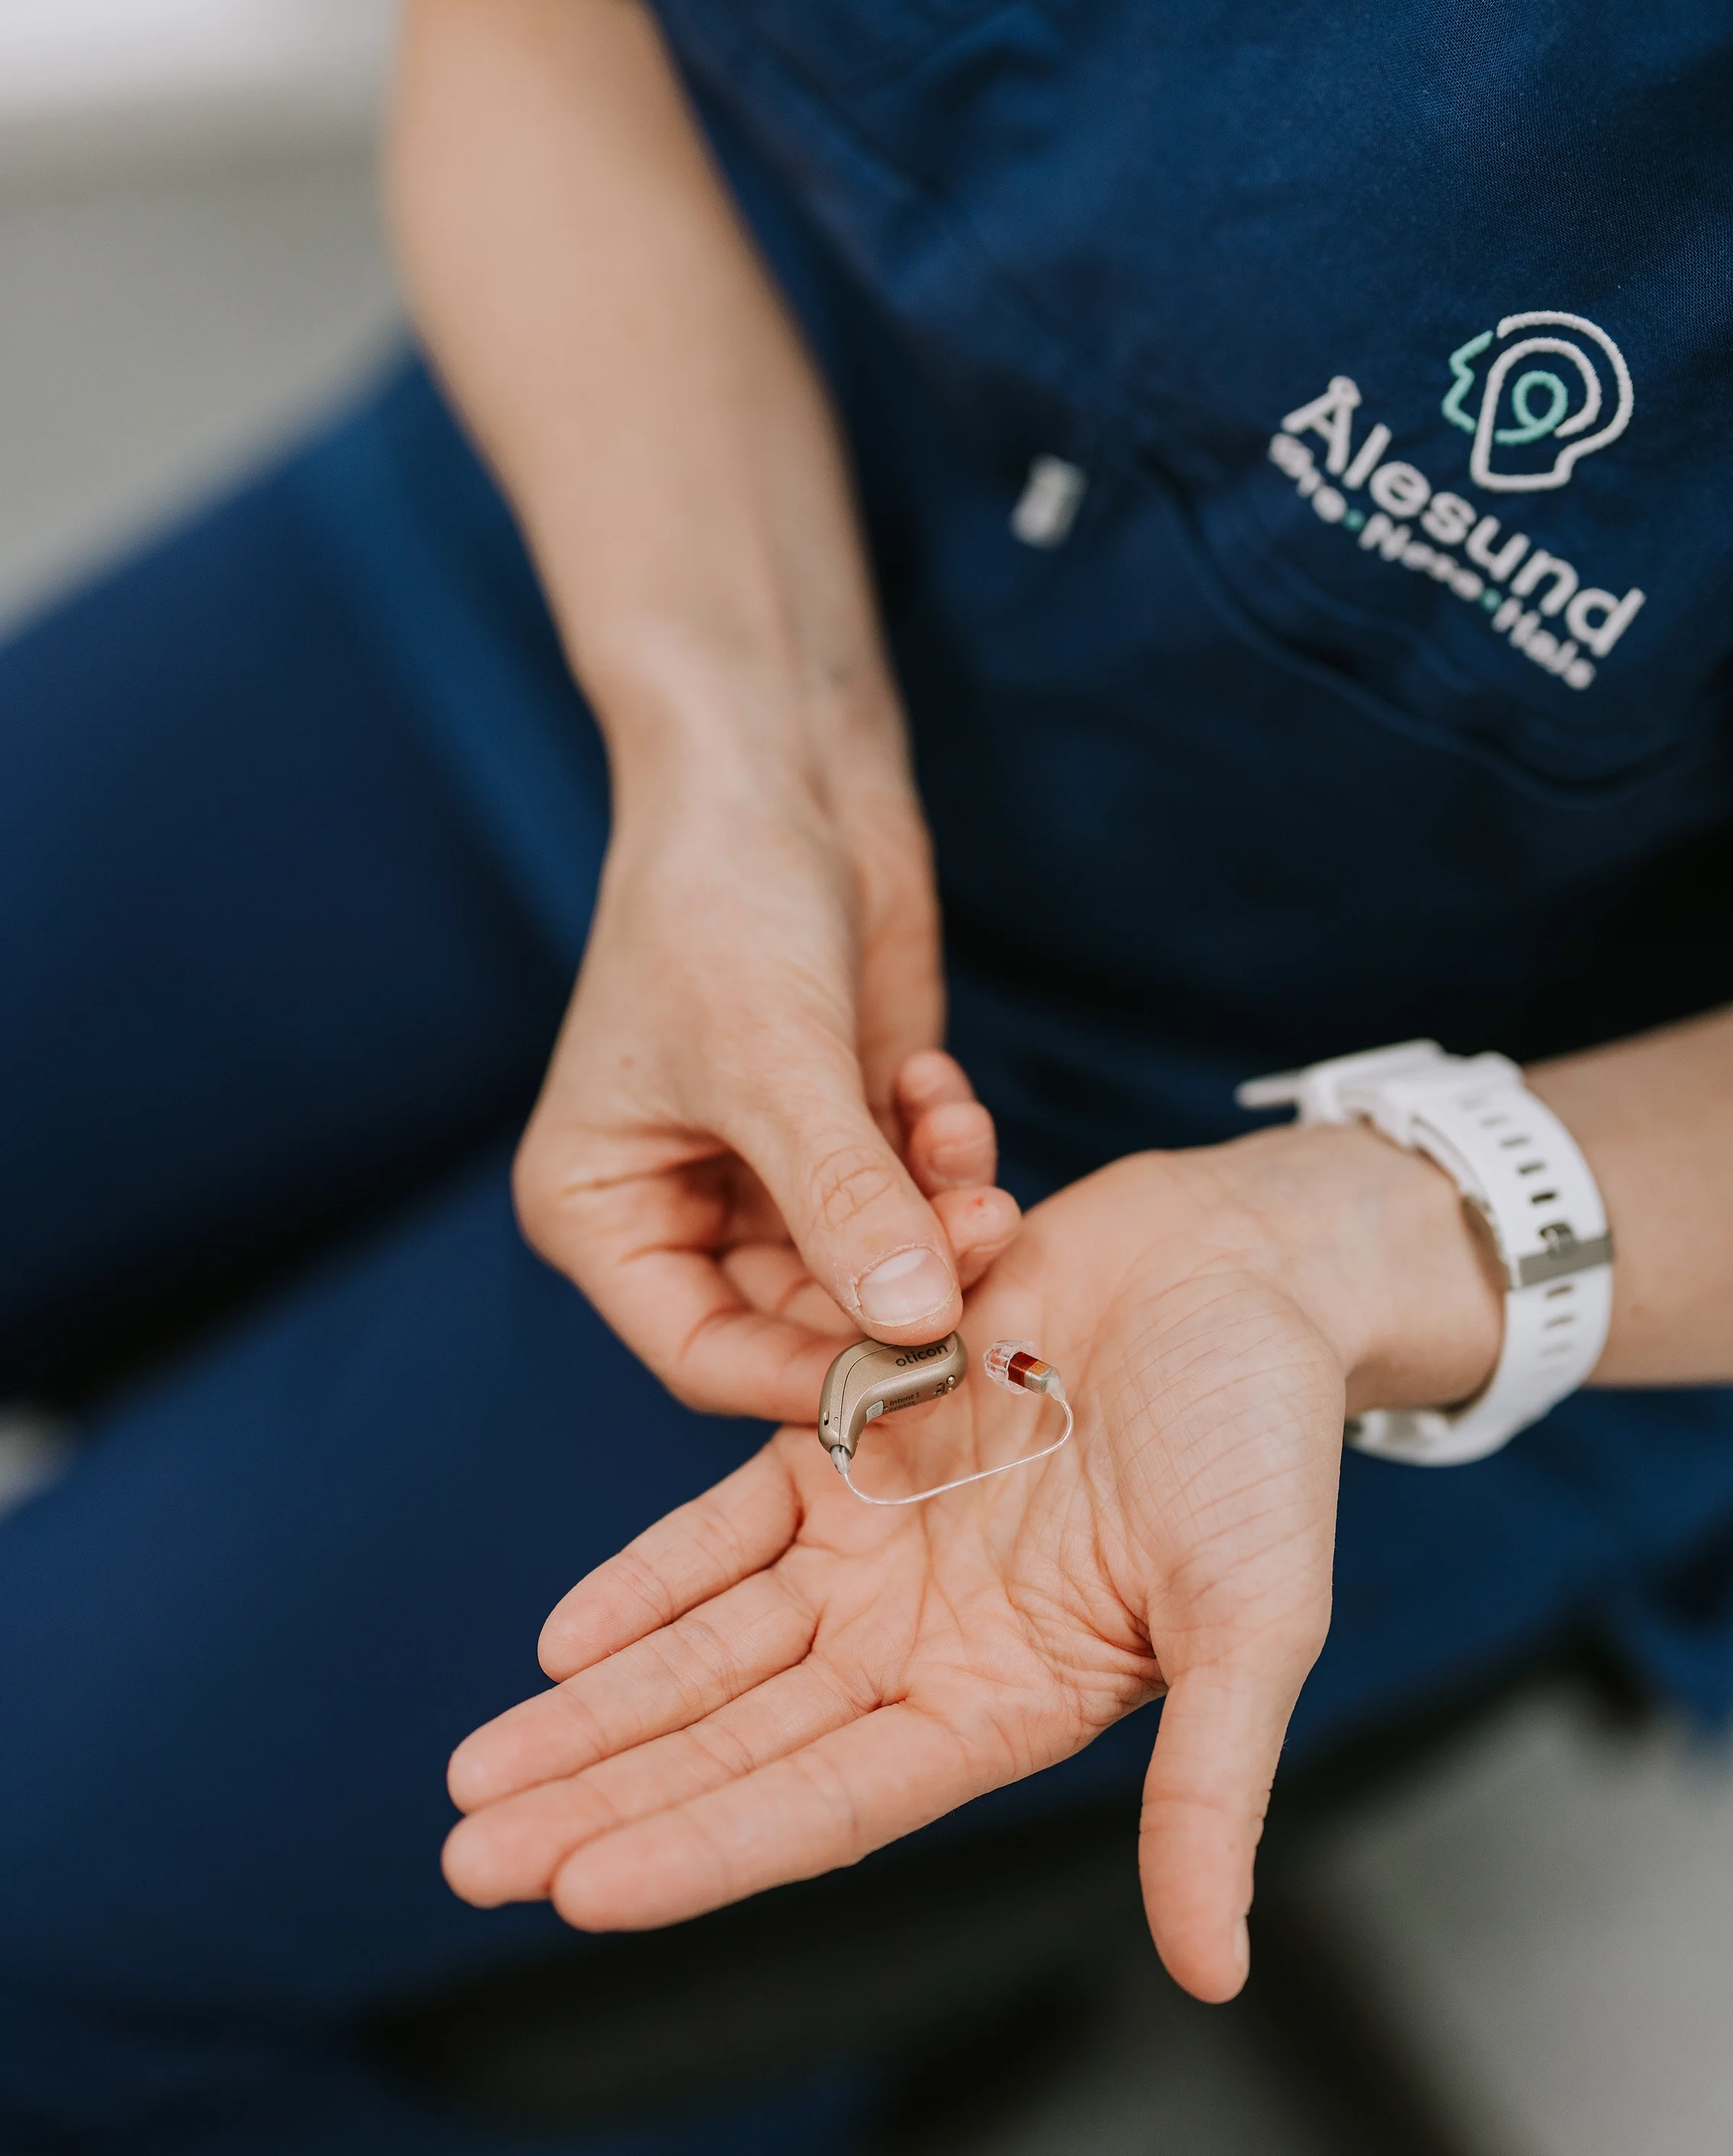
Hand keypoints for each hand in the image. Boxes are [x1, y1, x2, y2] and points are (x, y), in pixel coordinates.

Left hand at [446, 1121, 1501, 1997]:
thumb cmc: (1268, 1444)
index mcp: (1009, 1700)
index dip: (705, 1847)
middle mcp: (926, 1640)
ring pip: (710, 1644)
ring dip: (596, 1705)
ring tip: (477, 1772)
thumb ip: (1214, 1788)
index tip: (580, 1893)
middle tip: (468, 1861)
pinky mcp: (854, 1436)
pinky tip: (559, 1640)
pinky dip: (643, 1578)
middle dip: (604, 1799)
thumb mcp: (1257, 1620)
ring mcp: (882, 1544)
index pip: (828, 1801)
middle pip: (735, 1740)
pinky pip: (723, 1521)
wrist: (1245, 1268)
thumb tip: (1213, 1976)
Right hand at [514, 720, 1019, 1421]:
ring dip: (936, 1222)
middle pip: (802, 1319)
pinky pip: (910, 1195)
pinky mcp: (848, 1129)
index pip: (702, 1352)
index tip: (911, 1371)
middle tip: (983, 1234)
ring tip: (975, 1161)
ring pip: (872, 1264)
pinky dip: (942, 1157)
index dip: (805, 1379)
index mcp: (603, 1210)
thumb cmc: (720, 903)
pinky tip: (941, 1085)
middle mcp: (680, 1207)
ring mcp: (771, 1173)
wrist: (775, 777)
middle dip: (897, 1288)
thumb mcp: (773, 1061)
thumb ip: (844, 1200)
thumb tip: (914, 1328)